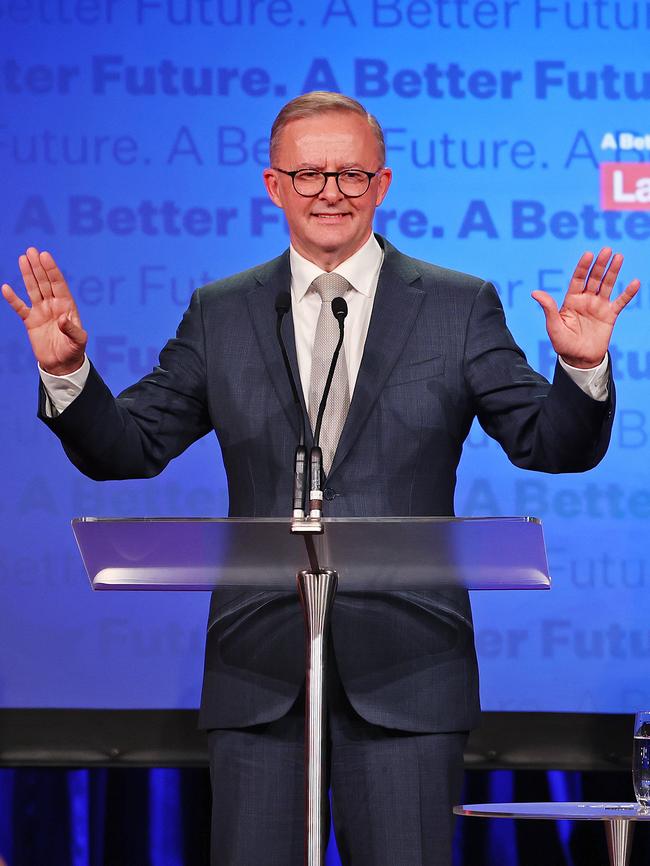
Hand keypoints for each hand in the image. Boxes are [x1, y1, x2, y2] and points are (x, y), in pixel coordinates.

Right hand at [2, 247, 86, 375]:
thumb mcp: (78, 341)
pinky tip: (6, 287)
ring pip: (33, 289)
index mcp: (67, 306)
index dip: (51, 270)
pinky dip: (13, 298)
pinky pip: (19, 307)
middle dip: (38, 267)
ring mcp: (41, 311)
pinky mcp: (30, 321)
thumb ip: (72, 329)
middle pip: (44, 282)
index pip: (58, 284)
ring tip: (22, 258)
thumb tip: (61, 319)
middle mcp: (53, 305)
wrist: (62, 364)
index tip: (44, 256)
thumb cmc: (74, 351)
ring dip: (27, 275)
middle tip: (31, 250)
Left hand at [531, 247, 639, 368]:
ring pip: (607, 285)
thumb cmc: (563, 344)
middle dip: (600, 264)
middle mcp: (586, 300)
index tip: (588, 254)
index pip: (578, 279)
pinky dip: (628, 293)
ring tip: (619, 257)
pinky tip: (635, 282)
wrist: (579, 359)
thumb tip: (535, 292)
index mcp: (571, 300)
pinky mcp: (610, 315)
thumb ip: (548, 308)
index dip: (583, 267)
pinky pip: (621, 302)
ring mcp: (599, 306)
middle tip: (607, 250)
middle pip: (594, 278)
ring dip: (613, 271)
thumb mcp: (553, 326)